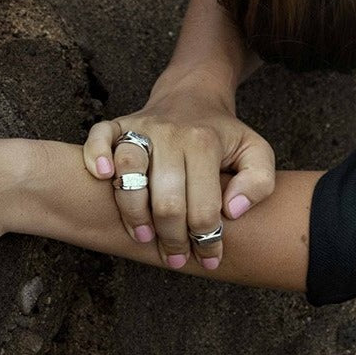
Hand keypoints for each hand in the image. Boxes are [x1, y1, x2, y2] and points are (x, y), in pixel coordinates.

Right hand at [82, 73, 275, 269]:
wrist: (193, 96)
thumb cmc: (223, 135)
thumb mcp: (256, 152)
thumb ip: (259, 182)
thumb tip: (232, 211)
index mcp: (205, 143)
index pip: (204, 206)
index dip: (207, 239)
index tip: (209, 258)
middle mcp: (171, 134)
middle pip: (165, 199)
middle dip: (172, 238)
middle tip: (176, 258)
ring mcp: (141, 128)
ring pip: (129, 172)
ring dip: (133, 212)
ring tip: (143, 237)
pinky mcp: (119, 124)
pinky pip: (99, 136)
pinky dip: (96, 155)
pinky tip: (103, 177)